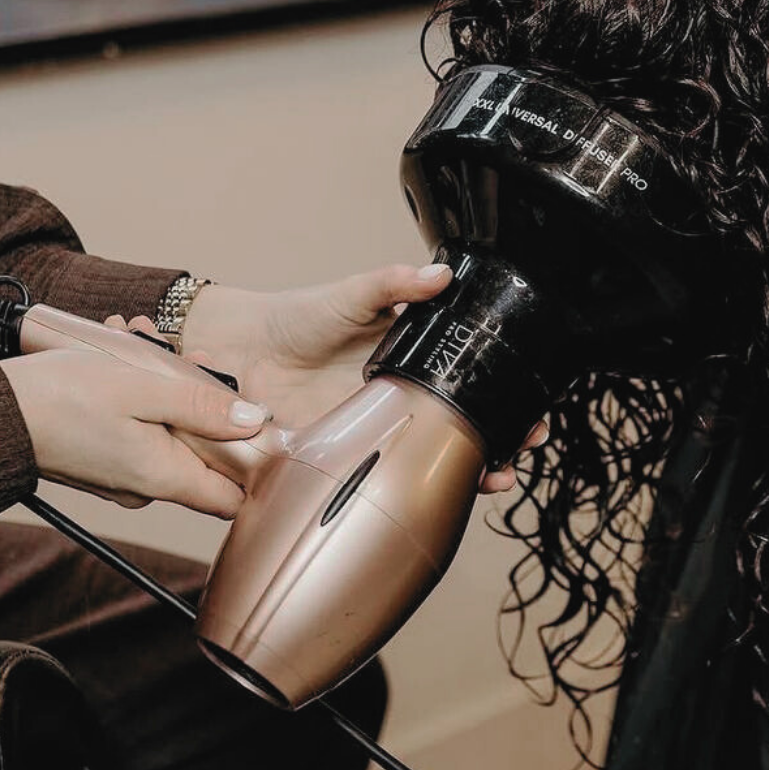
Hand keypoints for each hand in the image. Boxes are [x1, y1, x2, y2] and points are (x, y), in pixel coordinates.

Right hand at [0, 349, 272, 517]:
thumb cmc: (61, 398)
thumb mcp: (142, 389)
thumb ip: (202, 407)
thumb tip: (253, 421)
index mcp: (165, 478)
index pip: (233, 497)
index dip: (250, 458)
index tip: (247, 414)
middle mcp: (147, 487)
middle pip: (202, 452)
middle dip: (199, 397)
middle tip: (176, 352)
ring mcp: (124, 477)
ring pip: (168, 431)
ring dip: (163, 385)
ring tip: (138, 337)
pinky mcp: (104, 461)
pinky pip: (139, 430)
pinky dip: (137, 395)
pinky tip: (120, 354)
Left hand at [126, 268, 548, 492]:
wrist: (236, 355)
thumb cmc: (293, 319)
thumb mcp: (347, 297)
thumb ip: (391, 285)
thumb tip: (441, 274)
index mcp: (412, 361)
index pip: (471, 381)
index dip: (506, 396)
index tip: (533, 407)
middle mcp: (403, 401)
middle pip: (466, 427)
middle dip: (505, 440)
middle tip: (526, 445)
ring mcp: (378, 434)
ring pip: (436, 461)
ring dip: (473, 472)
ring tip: (496, 477)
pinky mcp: (348, 461)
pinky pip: (388, 483)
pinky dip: (416, 494)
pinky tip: (441, 494)